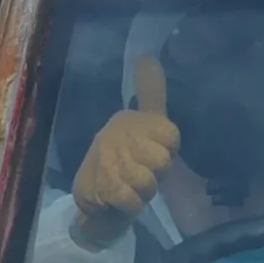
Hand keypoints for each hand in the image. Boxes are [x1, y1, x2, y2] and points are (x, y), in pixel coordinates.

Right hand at [73, 58, 177, 229]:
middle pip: (163, 160)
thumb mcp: (144, 123)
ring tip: (131, 187)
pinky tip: (122, 201)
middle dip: (156, 174)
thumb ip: (151, 93)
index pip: (171, 136)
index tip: (152, 153)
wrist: (91, 198)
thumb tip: (148, 56)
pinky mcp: (102, 189)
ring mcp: (109, 162)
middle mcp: (118, 136)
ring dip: (144, 192)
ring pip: (149, 181)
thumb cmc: (124, 159)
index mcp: (130, 120)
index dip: (167, 151)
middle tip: (141, 173)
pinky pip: (133, 200)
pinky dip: (132, 206)